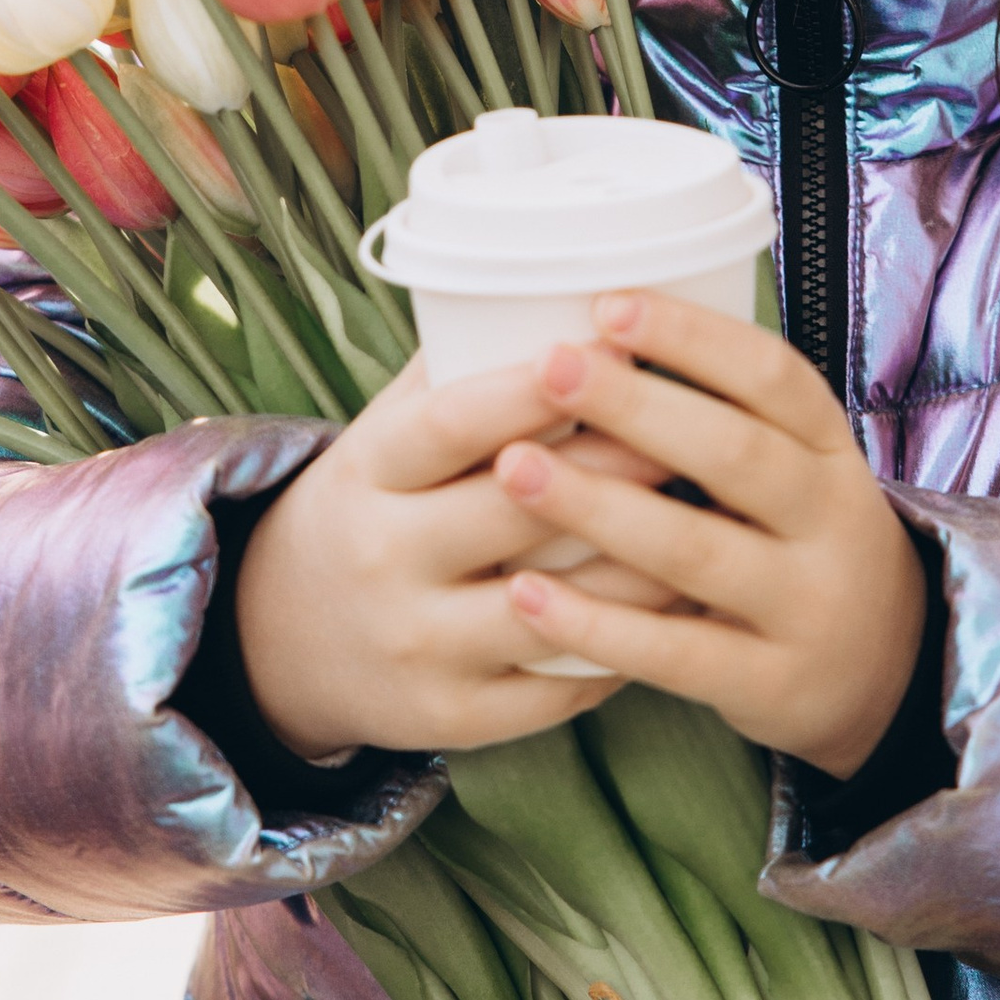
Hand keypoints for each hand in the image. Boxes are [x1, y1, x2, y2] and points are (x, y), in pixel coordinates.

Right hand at [233, 353, 674, 763]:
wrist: (283, 639)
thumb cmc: (371, 506)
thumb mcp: (385, 436)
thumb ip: (458, 373)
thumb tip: (567, 282)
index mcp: (366, 473)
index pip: (450, 425)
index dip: (528, 390)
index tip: (607, 348)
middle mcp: (382, 559)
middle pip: (513, 513)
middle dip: (614, 472)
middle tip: (699, 435)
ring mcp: (416, 645)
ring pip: (553, 608)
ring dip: (643, 569)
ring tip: (715, 524)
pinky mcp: (451, 717)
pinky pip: (556, 685)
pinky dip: (625, 648)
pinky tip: (682, 613)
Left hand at [487, 293, 928, 780]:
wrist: (888, 670)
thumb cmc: (798, 542)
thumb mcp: (794, 469)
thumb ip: (720, 417)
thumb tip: (591, 337)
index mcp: (830, 448)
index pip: (774, 377)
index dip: (695, 338)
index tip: (609, 305)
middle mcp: (831, 520)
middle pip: (734, 453)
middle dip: (636, 406)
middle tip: (549, 367)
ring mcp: (806, 605)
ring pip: (697, 550)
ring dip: (598, 507)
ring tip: (513, 467)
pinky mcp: (771, 682)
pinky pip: (675, 653)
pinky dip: (597, 624)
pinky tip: (526, 594)